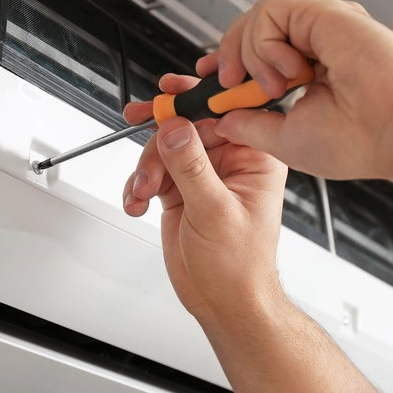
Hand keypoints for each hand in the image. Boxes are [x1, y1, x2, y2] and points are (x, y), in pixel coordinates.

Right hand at [123, 75, 288, 321]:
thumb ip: (191, 167)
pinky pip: (153, 170)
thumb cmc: (240, 267)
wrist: (224, 303)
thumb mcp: (215, 212)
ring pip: (165, 146)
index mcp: (255, 158)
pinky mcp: (181, 189)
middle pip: (188, 124)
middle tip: (137, 121)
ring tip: (144, 191)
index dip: (199, 96)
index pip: (228, 112)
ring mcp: (203, 174)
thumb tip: (174, 130)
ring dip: (146, 167)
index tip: (172, 90)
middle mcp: (231, 161)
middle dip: (161, 135)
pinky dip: (139, 184)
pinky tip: (139, 201)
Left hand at [202, 0, 392, 179]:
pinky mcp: (321, 13)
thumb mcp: (286, 141)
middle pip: (252, 32)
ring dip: (251, 57)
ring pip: (256, 20)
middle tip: (225, 85)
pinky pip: (269, 13)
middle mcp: (316, 46)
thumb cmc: (360, 140)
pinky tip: (289, 72)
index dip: (226, 61)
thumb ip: (251, 125)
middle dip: (226, 56)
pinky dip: (265, 45)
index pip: (258, 55)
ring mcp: (319, 28)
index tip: (204, 78)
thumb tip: (224, 119)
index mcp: (313, 73)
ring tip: (276, 88)